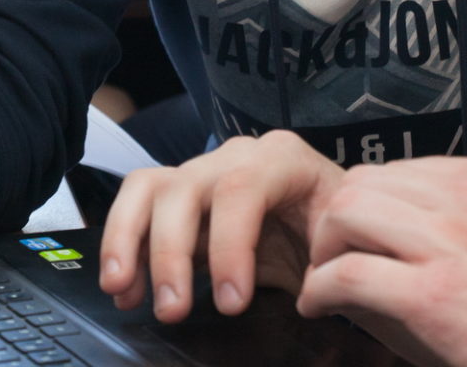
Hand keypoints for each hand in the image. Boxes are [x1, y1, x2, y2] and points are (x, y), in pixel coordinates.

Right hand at [98, 130, 342, 323]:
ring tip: (122, 291)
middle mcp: (235, 156)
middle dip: (171, 253)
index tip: (231, 303)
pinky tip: (123, 288)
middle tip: (172, 310)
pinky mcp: (178, 193)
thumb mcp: (344, 244)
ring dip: (127, 241)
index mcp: (283, 159)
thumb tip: (311, 296)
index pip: (242, 189)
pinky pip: (137, 205)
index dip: (230, 245)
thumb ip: (331, 264)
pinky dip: (122, 246)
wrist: (332, 222)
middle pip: (185, 188)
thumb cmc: (338, 232)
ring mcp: (201, 170)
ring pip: (147, 189)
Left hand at [296, 156, 466, 366]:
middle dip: (336, 218)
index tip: (358, 234)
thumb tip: (414, 233)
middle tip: (331, 255)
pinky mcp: (432, 295)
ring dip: (323, 249)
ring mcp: (449, 243)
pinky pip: (346, 274)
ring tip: (324, 280)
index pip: (398, 168)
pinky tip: (319, 308)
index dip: (368, 203)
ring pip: (346, 213)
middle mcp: (466, 197)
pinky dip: (320, 290)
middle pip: (362, 181)